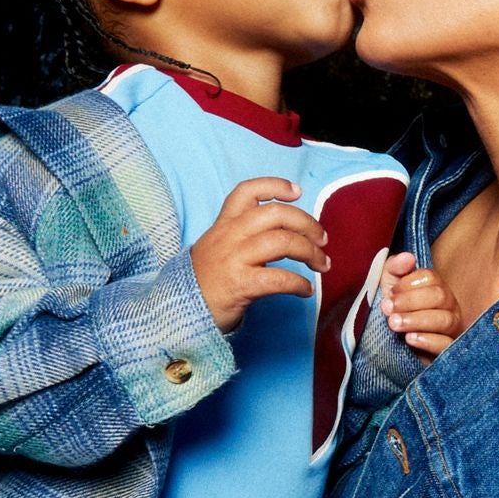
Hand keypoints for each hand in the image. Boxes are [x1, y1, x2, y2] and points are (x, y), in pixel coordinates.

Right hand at [190, 178, 330, 332]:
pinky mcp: (239, 285)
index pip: (247, 191)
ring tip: (322, 265)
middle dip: (307, 223)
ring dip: (310, 252)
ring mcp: (233, 259)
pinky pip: (279, 279)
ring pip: (282, 242)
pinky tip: (306, 290)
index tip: (297, 192)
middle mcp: (229, 236)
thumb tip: (288, 232)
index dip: (275, 186)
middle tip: (323, 239)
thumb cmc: (205, 282)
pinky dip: (299, 284)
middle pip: (275, 214)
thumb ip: (245, 235)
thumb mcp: (218, 247)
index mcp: (224, 224)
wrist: (175, 312)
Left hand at [378, 251, 465, 354]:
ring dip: (416, 320)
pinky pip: (446, 344)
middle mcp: (448, 306)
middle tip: (389, 310)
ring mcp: (451, 329)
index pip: (431, 278)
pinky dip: (428, 340)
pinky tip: (410, 339)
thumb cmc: (394, 314)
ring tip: (394, 324)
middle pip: (440, 296)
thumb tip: (408, 257)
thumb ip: (394, 268)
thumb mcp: (388, 288)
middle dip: (410, 302)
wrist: (392, 348)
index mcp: (435, 288)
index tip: (390, 293)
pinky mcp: (448, 350)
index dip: (408, 284)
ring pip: (445, 320)